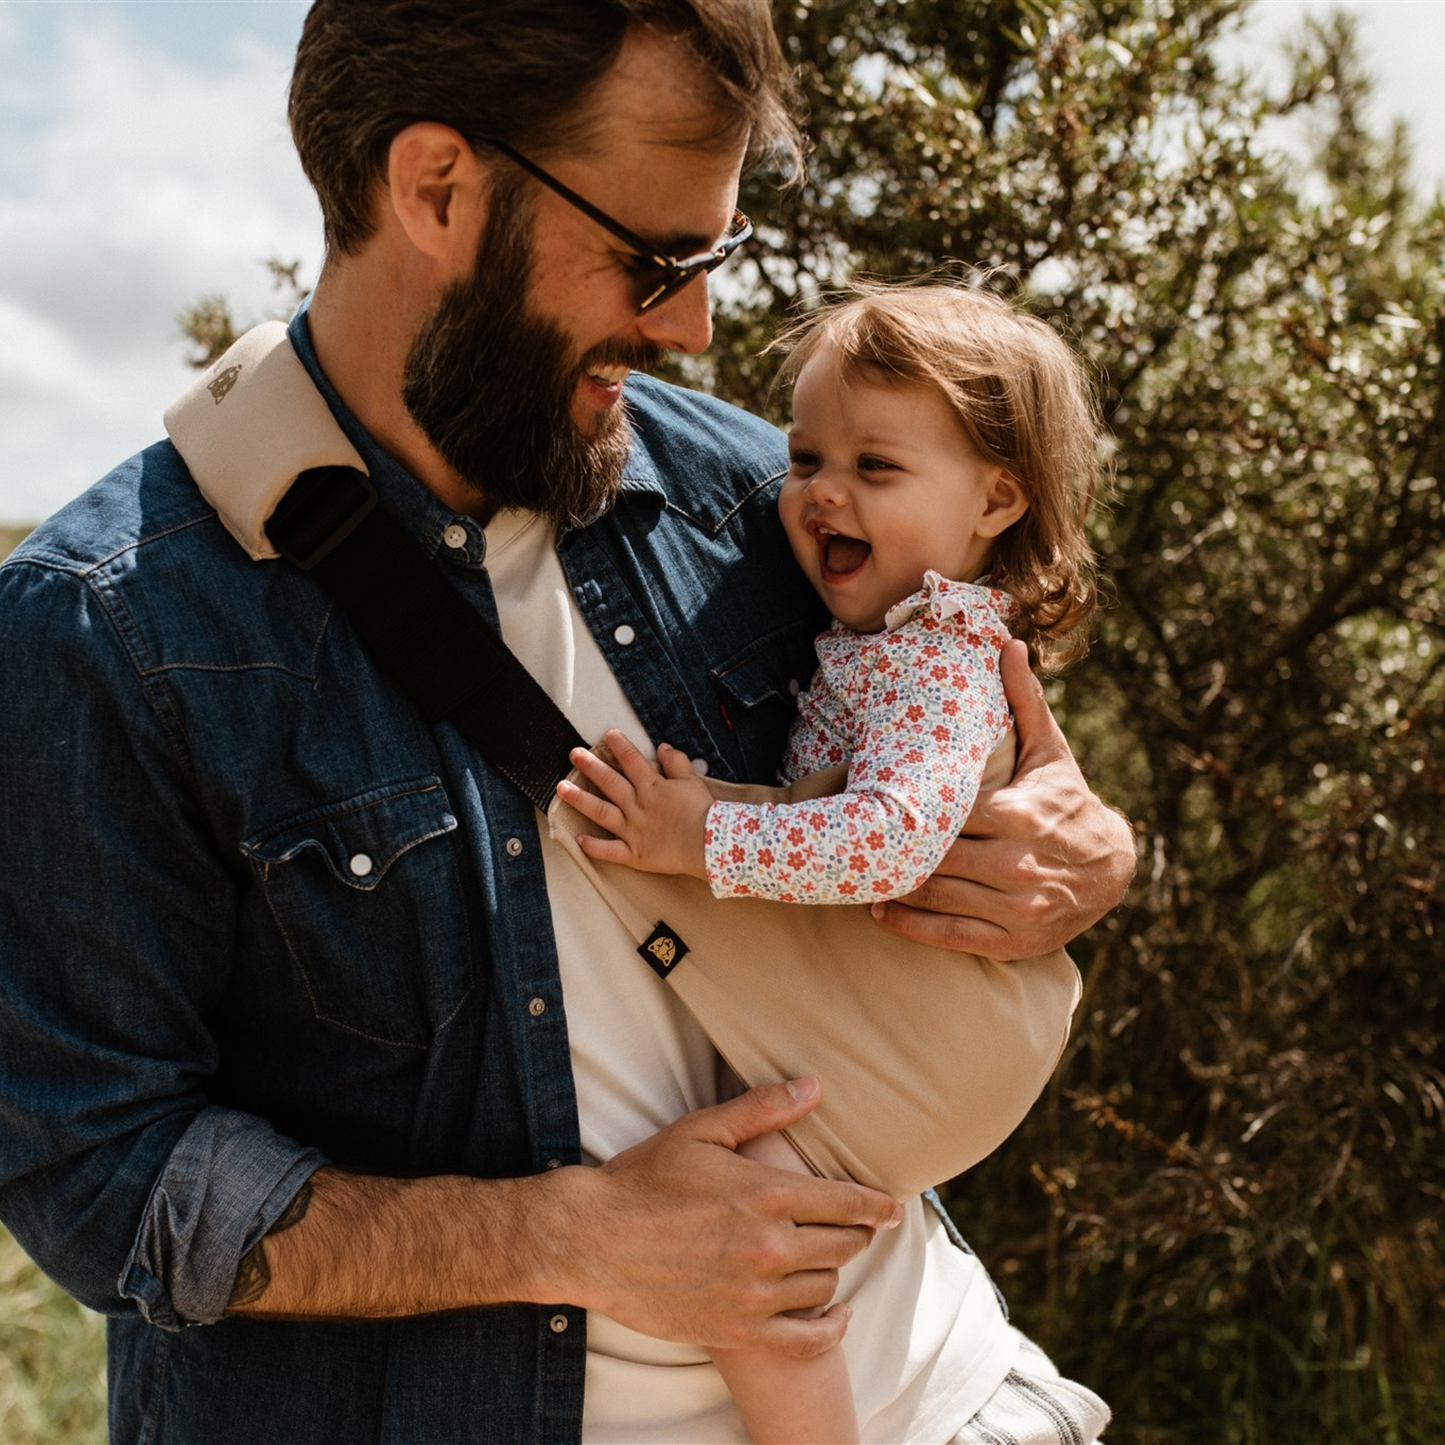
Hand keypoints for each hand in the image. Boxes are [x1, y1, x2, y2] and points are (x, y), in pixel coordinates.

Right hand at [545, 1078, 902, 1355]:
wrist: (593, 1239)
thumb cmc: (644, 1179)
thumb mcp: (702, 1131)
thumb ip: (762, 1109)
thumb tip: (814, 1086)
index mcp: (768, 1194)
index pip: (847, 1203)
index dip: (877, 1206)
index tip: (893, 1208)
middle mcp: (771, 1247)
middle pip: (844, 1245)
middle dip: (856, 1233)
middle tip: (855, 1227)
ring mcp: (756, 1293)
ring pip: (826, 1286)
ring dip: (832, 1271)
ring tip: (823, 1257)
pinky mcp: (738, 1328)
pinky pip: (807, 1340)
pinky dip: (831, 1328)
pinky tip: (837, 1314)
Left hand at [558, 730, 712, 879]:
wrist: (708, 845)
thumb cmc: (703, 813)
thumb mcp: (692, 781)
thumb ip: (676, 763)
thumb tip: (662, 747)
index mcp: (653, 787)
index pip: (632, 761)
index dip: (619, 745)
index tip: (607, 734)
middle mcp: (638, 806)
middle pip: (610, 782)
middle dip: (590, 766)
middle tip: (574, 754)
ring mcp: (633, 830)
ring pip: (601, 812)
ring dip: (580, 800)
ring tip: (562, 789)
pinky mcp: (634, 853)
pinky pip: (610, 850)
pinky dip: (594, 847)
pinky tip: (578, 839)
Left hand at [870, 639, 1136, 958]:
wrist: (1115, 869)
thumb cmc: (1067, 801)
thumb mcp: (1050, 751)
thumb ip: (1024, 701)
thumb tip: (1010, 642)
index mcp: (1022, 815)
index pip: (948, 815)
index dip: (908, 810)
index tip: (871, 800)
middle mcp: (1019, 865)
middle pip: (935, 858)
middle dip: (894, 850)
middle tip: (851, 837)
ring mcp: (1018, 908)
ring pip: (937, 898)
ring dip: (893, 888)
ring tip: (859, 871)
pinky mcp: (1015, 941)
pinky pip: (952, 936)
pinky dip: (912, 927)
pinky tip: (883, 911)